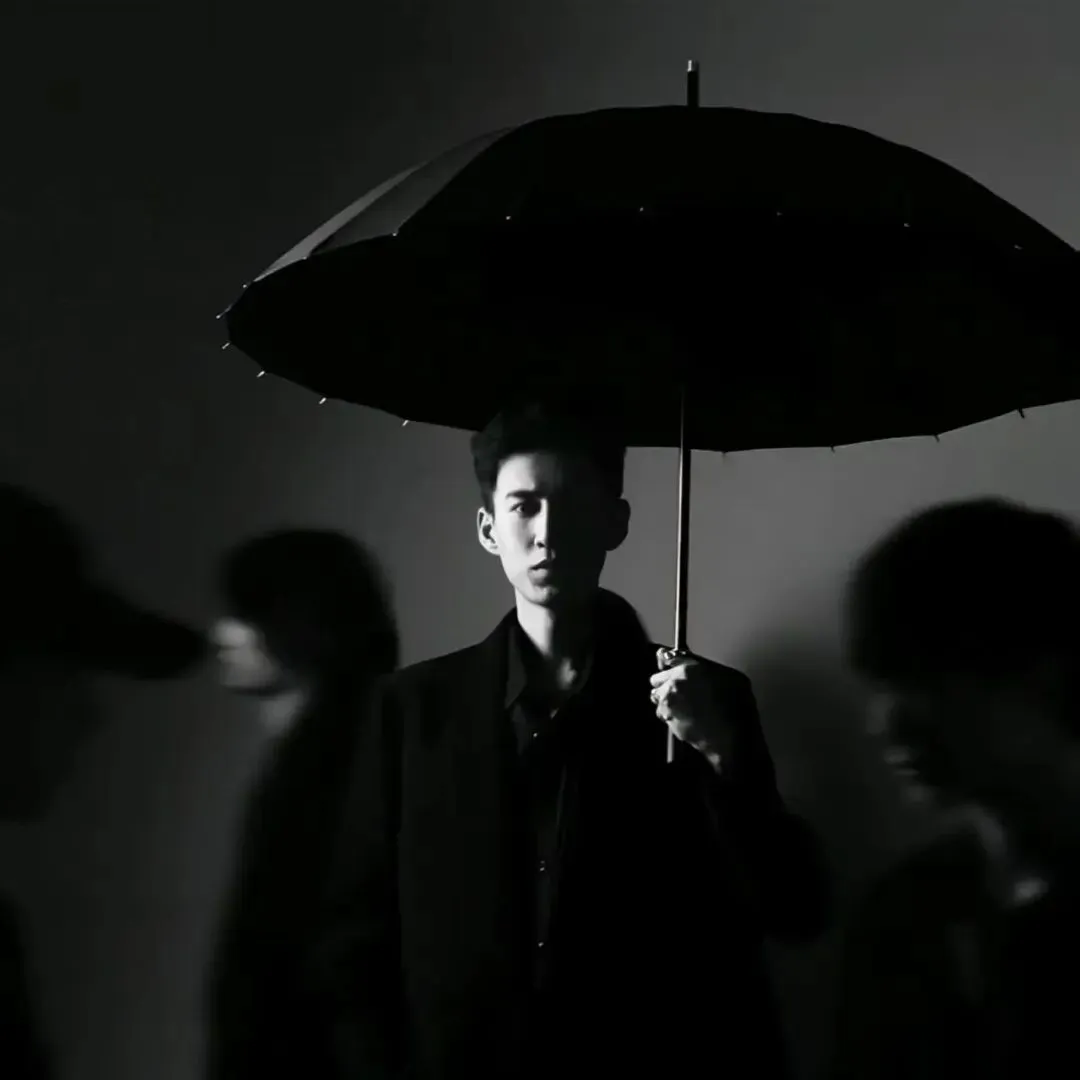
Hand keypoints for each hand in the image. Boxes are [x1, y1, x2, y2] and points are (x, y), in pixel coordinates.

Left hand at [651, 647, 747, 770]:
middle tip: (680, 691)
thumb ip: (707, 668)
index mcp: (688, 668)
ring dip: (667, 702)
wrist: (732, 735)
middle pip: (656, 679)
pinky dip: (672, 717)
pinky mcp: (667, 721)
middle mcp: (674, 683)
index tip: (665, 663)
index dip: (666, 661)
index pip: (665, 656)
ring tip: (687, 708)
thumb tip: (701, 667)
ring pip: (657, 699)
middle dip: (665, 684)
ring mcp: (668, 703)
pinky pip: (663, 716)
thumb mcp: (730, 675)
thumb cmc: (736, 707)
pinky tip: (689, 720)